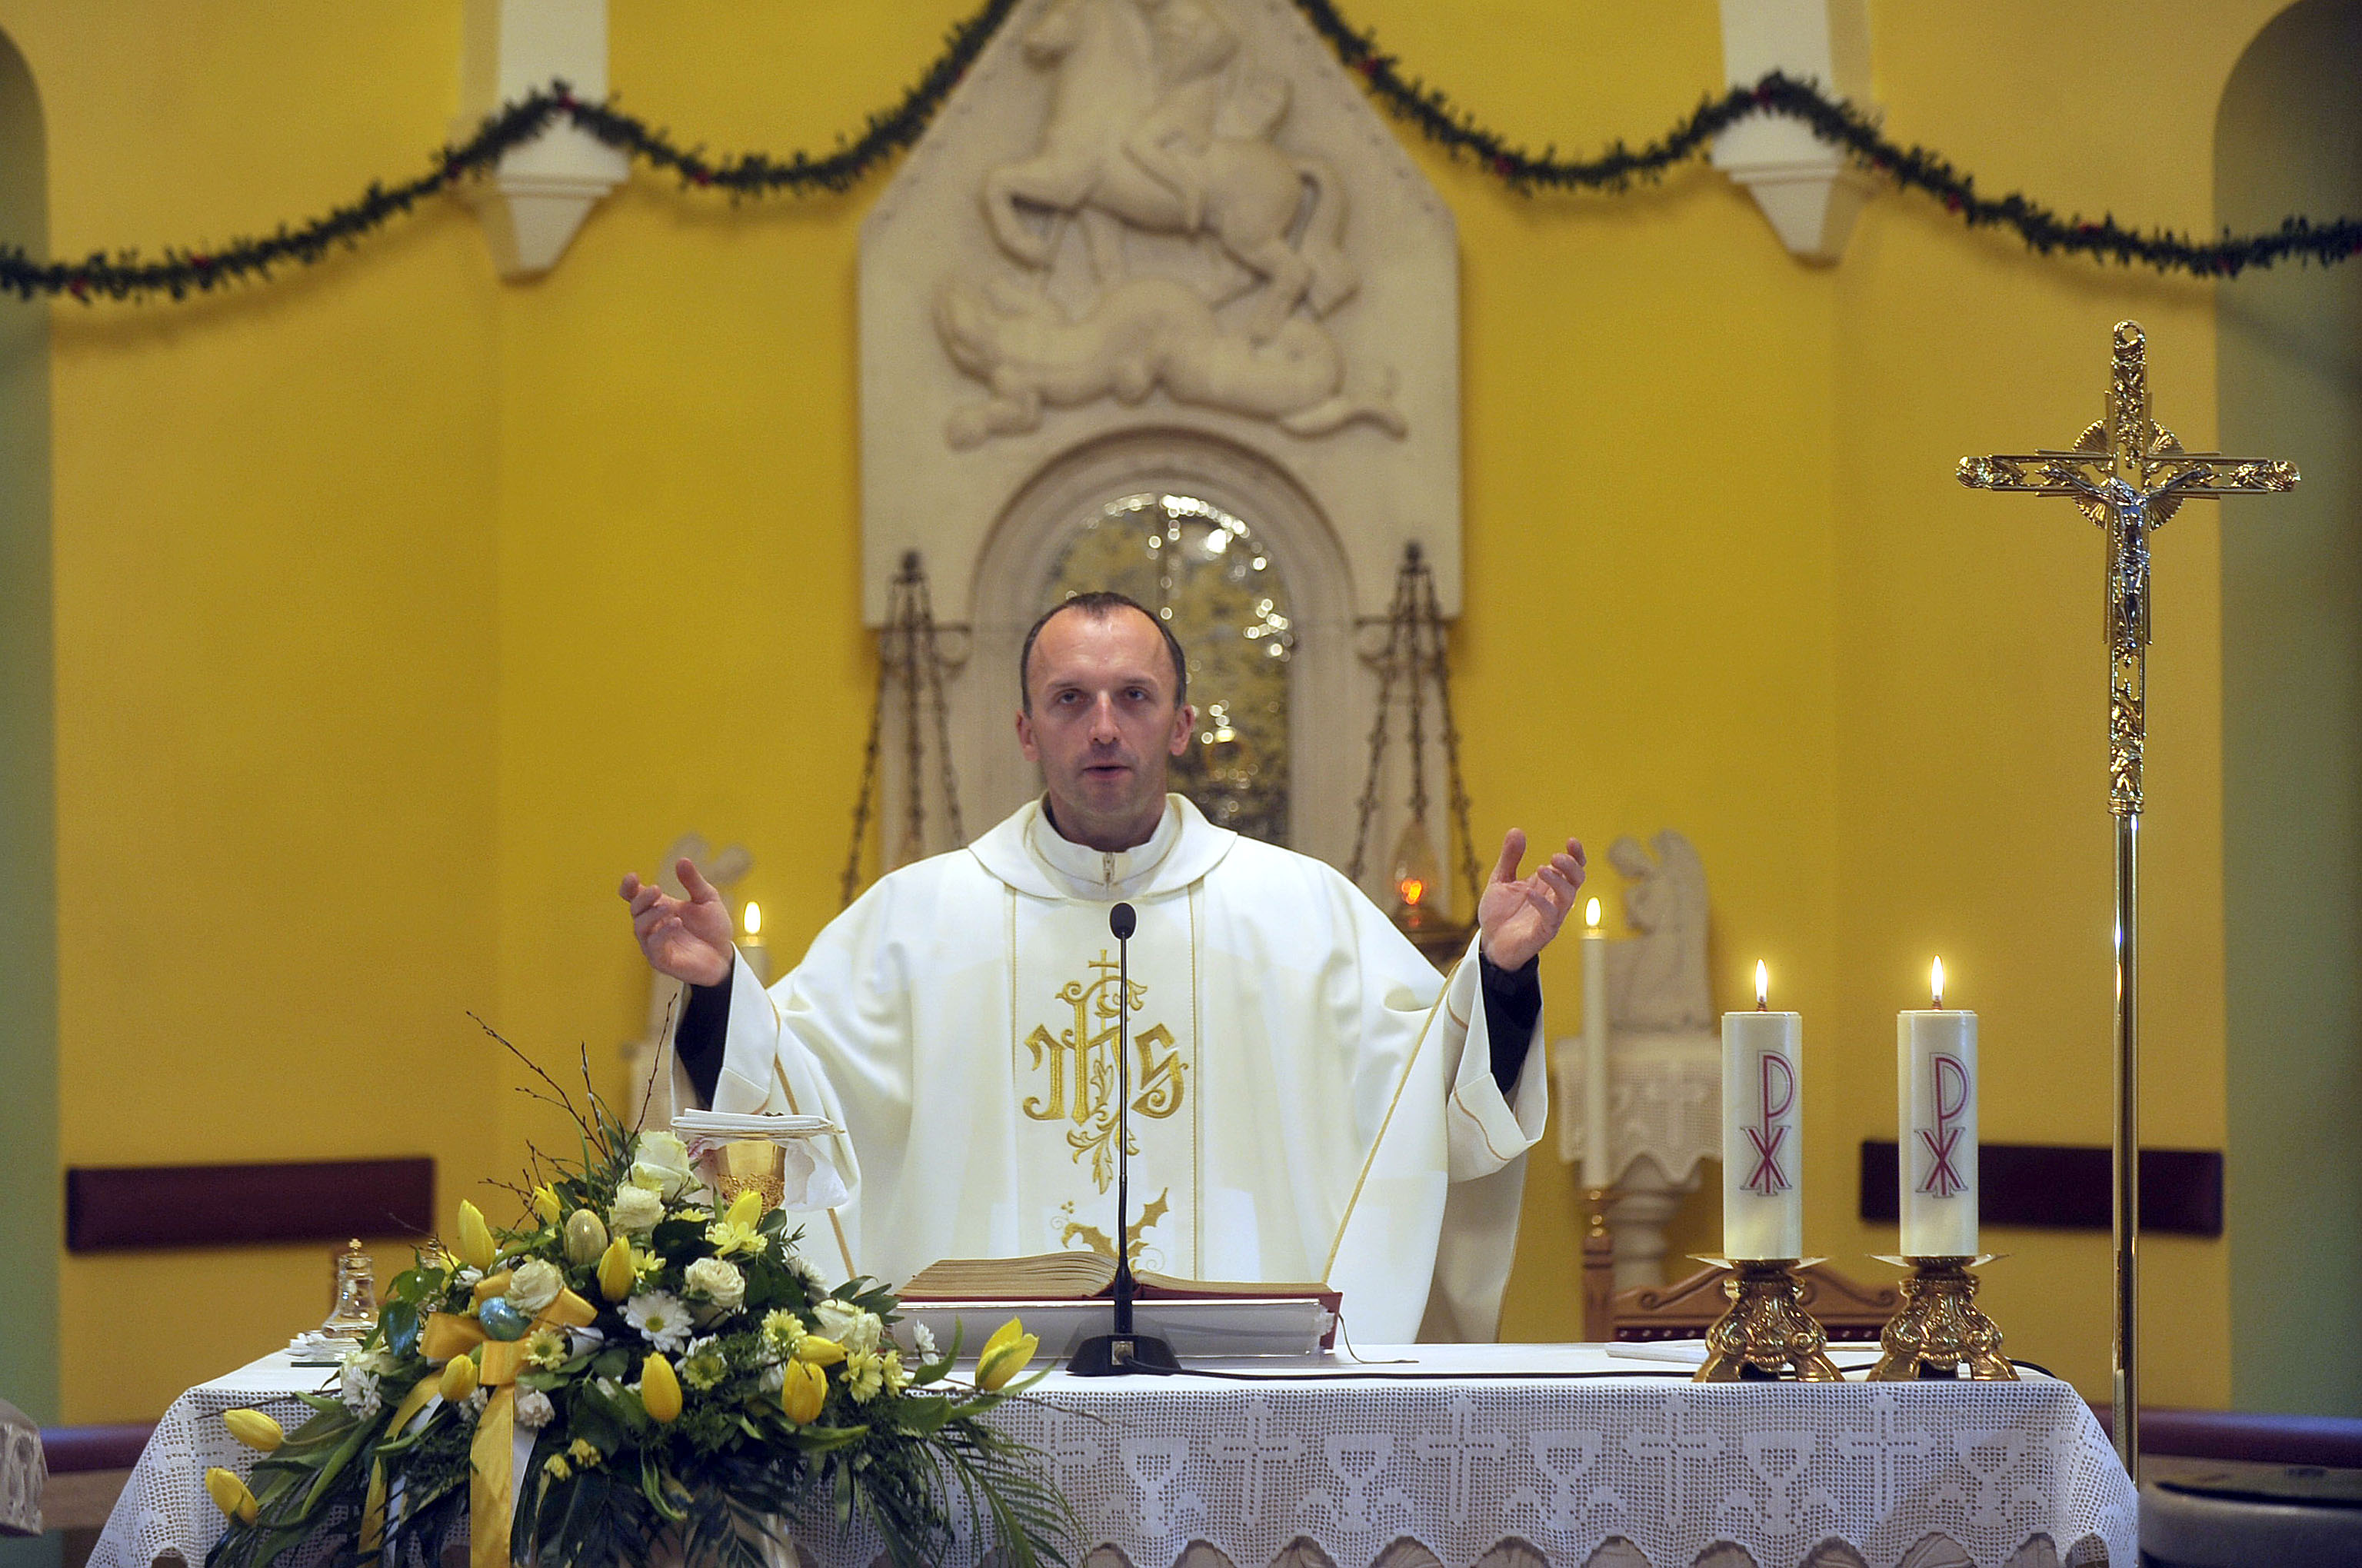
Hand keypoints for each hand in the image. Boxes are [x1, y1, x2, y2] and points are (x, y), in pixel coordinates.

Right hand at [620, 858, 736, 986]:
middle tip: (657, 889)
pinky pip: (654, 947)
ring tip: (668, 907)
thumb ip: (694, 882)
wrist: (725, 956)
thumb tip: (682, 860)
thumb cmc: (713, 928)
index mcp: (659, 907)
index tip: (632, 877)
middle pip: (635, 910)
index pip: (634, 896)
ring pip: (640, 928)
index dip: (628, 887)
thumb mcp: (707, 899)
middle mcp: (652, 925)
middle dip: (643, 898)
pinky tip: (676, 923)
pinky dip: (662, 934)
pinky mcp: (662, 960)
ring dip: (652, 915)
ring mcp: (654, 944)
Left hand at [1476, 830, 1585, 969]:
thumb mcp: (1500, 880)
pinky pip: (1550, 917)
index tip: (1572, 841)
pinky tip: (1528, 893)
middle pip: (1577, 880)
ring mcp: (1551, 916)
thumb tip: (1517, 830)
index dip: (1576, 855)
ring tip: (1541, 868)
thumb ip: (1510, 858)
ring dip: (1558, 881)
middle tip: (1555, 856)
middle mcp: (1554, 900)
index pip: (1572, 868)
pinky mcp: (1542, 932)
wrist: (1489, 943)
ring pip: (1568, 897)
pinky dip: (1541, 903)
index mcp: (1547, 885)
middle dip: (1570, 866)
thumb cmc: (1500, 914)